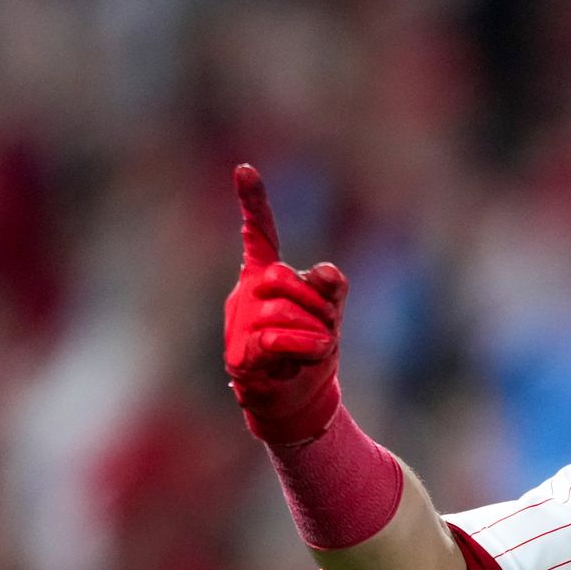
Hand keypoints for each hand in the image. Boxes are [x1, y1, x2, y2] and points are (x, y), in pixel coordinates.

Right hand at [223, 164, 347, 444]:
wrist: (297, 400)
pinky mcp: (241, 353)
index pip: (260, 235)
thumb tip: (326, 271)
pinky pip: (279, 338)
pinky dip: (306, 347)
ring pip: (283, 312)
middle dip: (315, 305)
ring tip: (315, 349)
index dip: (253, 203)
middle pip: (283, 280)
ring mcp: (240, 323)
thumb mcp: (330, 315)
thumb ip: (330, 289)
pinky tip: (309, 356)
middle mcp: (247, 294)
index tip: (244, 169)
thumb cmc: (310, 352)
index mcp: (265, 278)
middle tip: (323, 327)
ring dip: (315, 333)